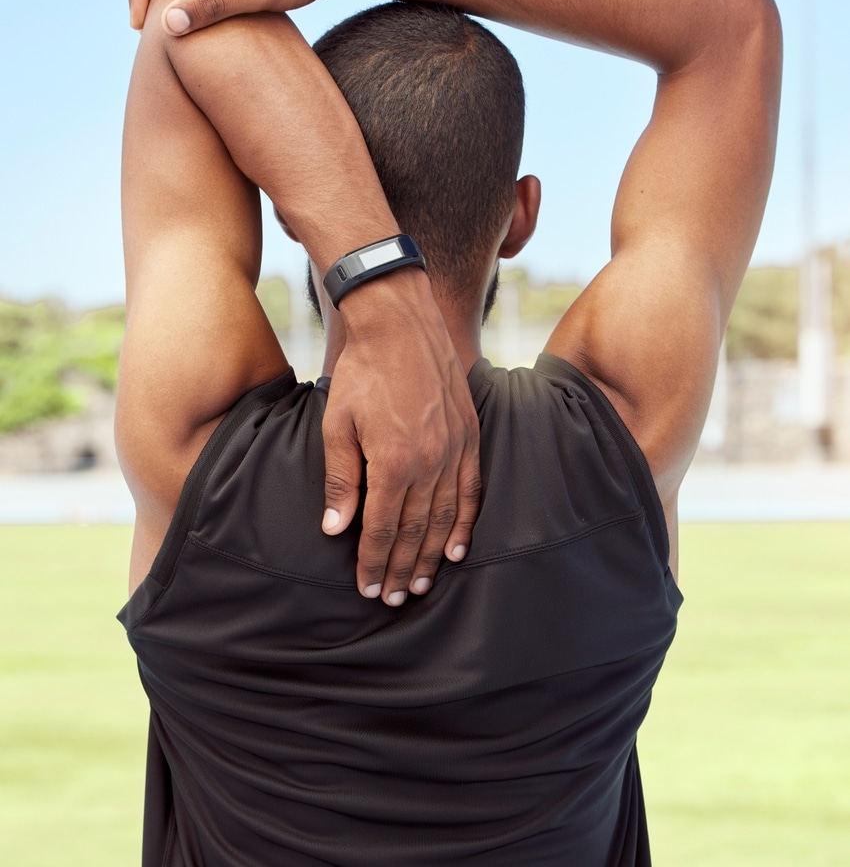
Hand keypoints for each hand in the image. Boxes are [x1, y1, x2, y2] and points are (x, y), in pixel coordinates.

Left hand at [320, 271, 480, 606]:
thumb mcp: (337, 425)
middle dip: (401, 568)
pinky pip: (472, 490)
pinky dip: (465, 523)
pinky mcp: (470, 435)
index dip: (373, 562)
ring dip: (431, 555)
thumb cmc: (363, 372)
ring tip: (420, 584)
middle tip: (392, 598)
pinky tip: (456, 547)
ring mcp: (456, 449)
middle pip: (417, 530)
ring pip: (445, 517)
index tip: (367, 588)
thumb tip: (335, 529)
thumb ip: (340, 480)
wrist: (401, 322)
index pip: (383, 528)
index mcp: (394, 462)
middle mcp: (431, 462)